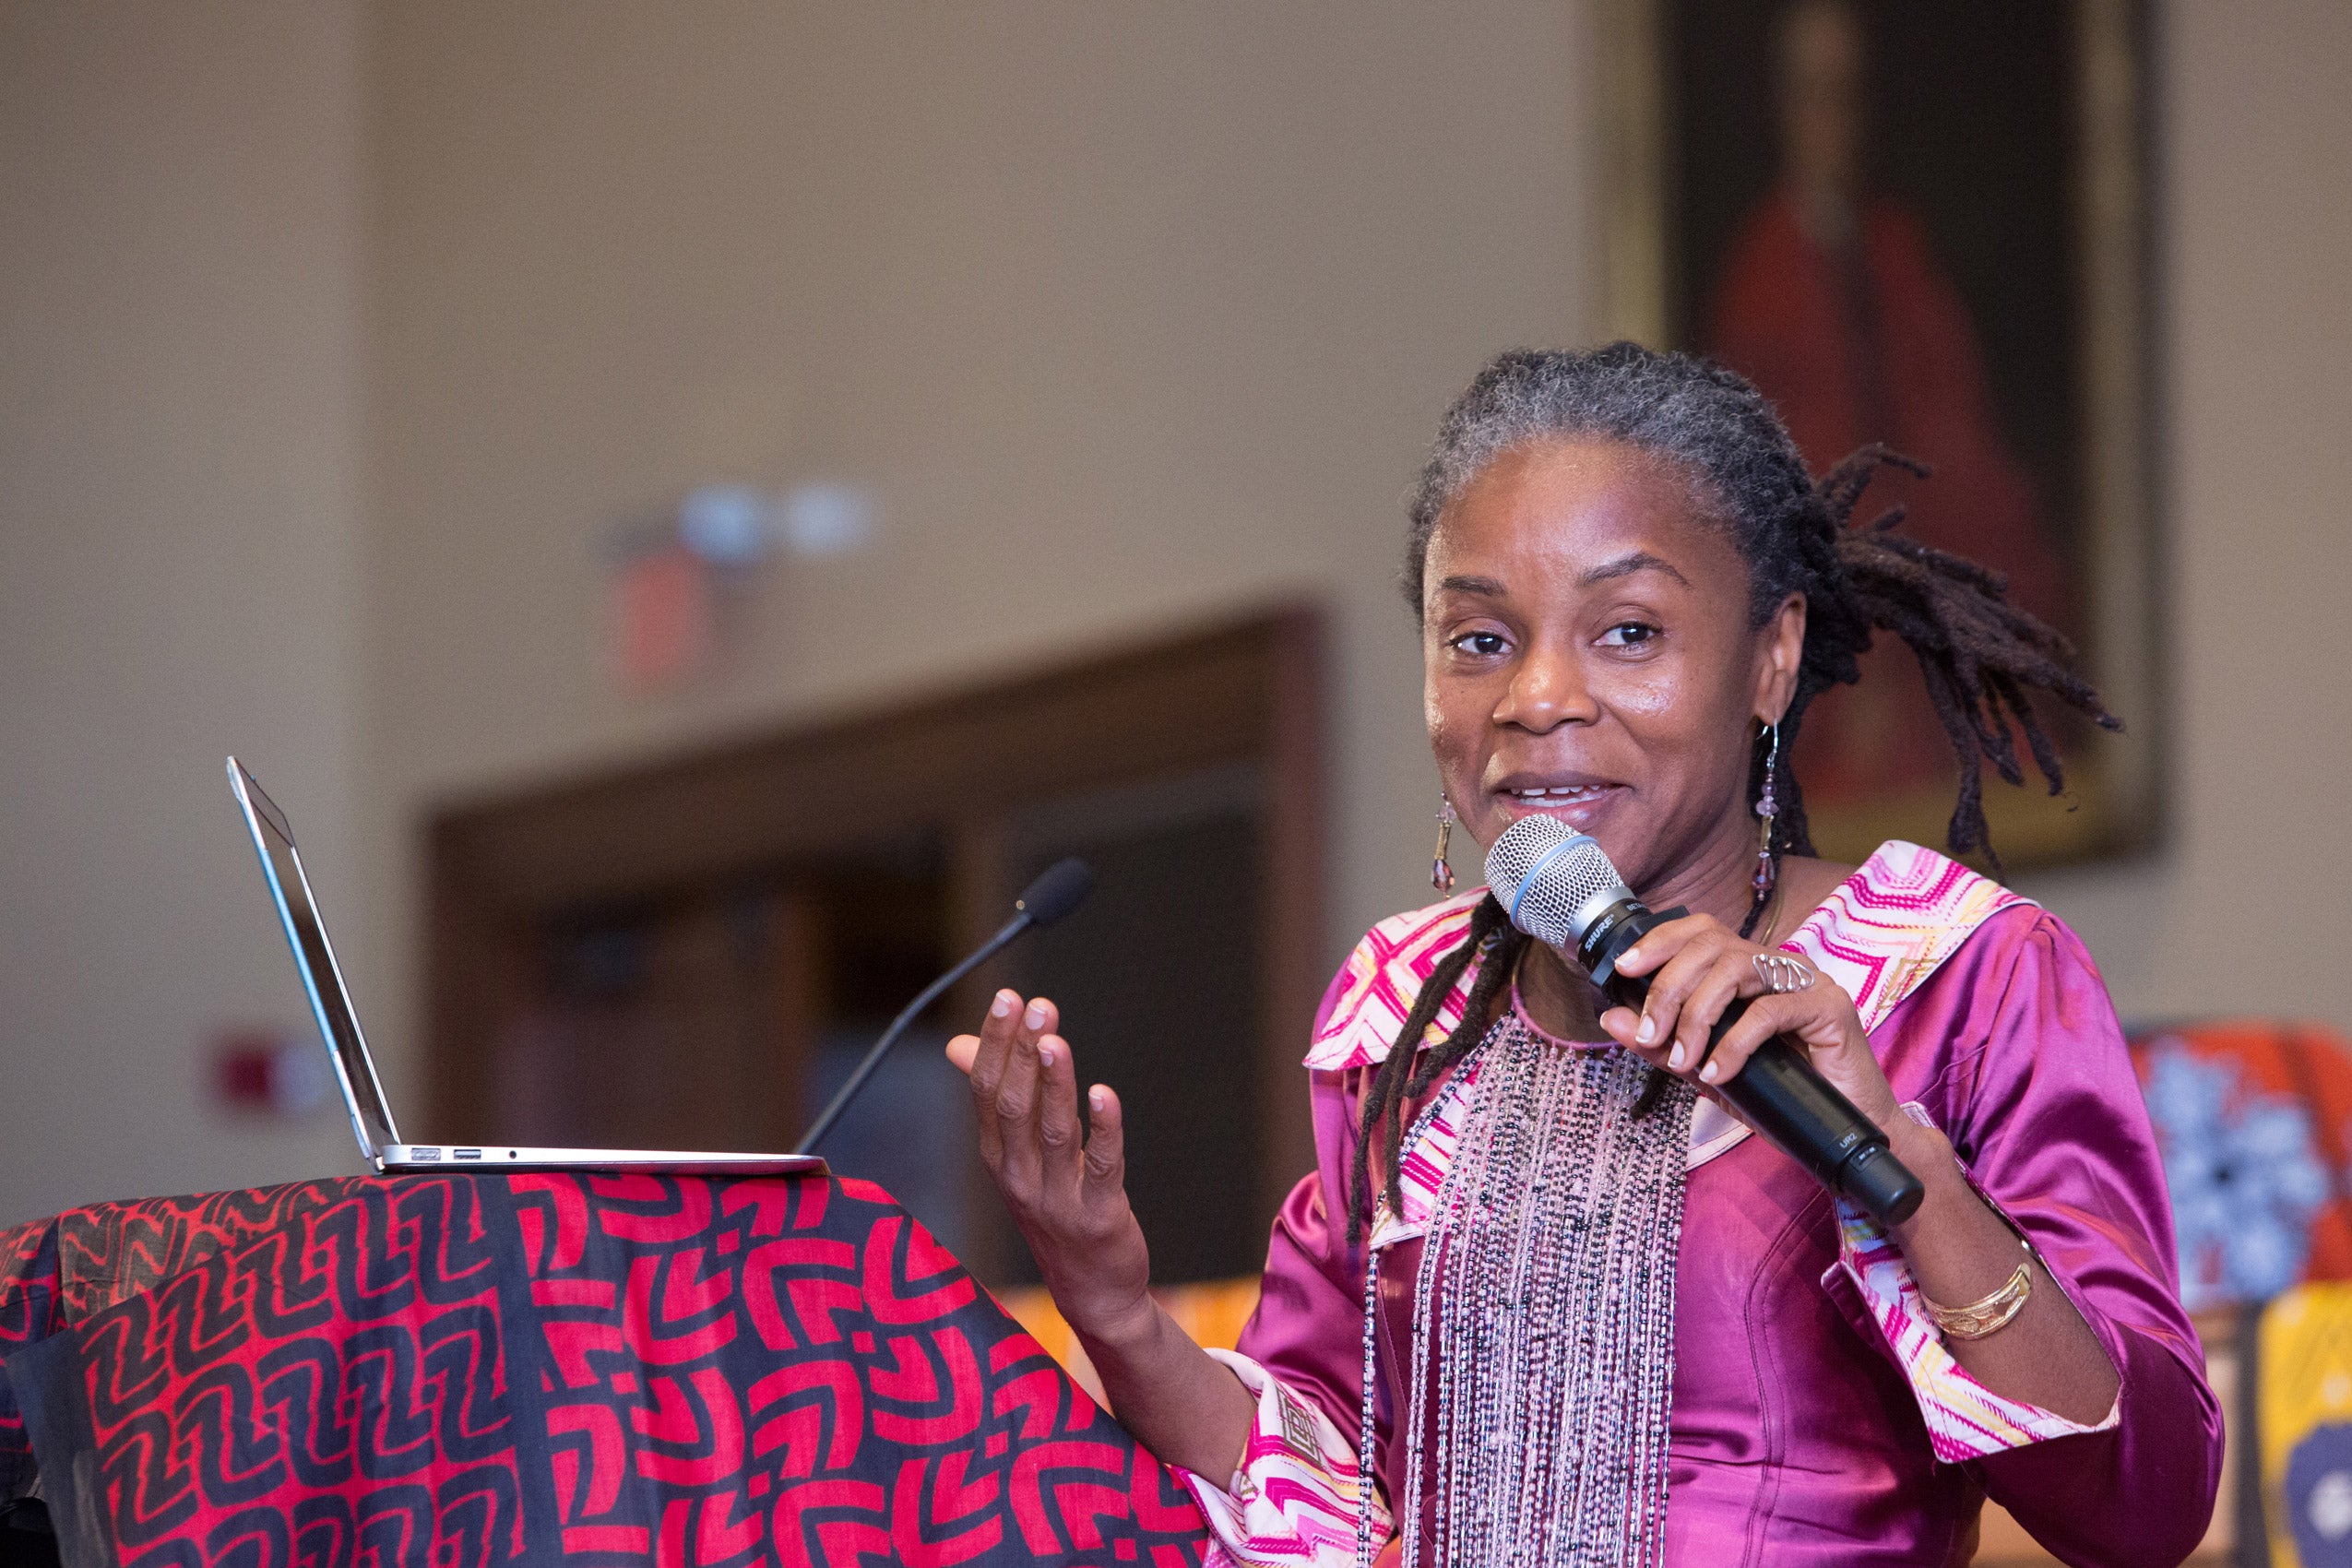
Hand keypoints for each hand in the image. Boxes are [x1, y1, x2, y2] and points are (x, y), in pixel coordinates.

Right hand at [947, 991, 1153, 1347]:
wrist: (1092, 1290)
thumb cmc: (1054, 1208)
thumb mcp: (1016, 1156)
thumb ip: (993, 1098)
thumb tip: (959, 1045)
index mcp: (997, 1156)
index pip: (987, 1090)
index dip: (997, 1043)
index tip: (1009, 997)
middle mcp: (1018, 1176)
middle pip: (1014, 1107)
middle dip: (1023, 1054)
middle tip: (1038, 1005)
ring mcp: (1056, 1199)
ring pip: (1053, 1132)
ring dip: (1055, 1083)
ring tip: (1055, 1040)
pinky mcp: (1099, 1215)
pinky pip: (1101, 1166)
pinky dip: (1103, 1128)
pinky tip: (1104, 1093)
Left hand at [1596, 913, 1904, 1134]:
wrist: (1839, 1132)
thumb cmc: (1777, 1095)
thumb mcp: (1706, 1069)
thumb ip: (1662, 1044)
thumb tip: (1612, 1018)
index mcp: (1747, 970)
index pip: (1699, 932)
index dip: (1659, 942)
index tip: (1623, 969)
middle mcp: (1775, 966)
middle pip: (1710, 946)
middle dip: (1668, 989)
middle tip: (1650, 1036)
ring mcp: (1804, 981)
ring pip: (1734, 969)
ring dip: (1697, 1014)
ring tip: (1683, 1059)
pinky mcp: (1828, 1005)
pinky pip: (1767, 1011)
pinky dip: (1733, 1044)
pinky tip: (1718, 1073)